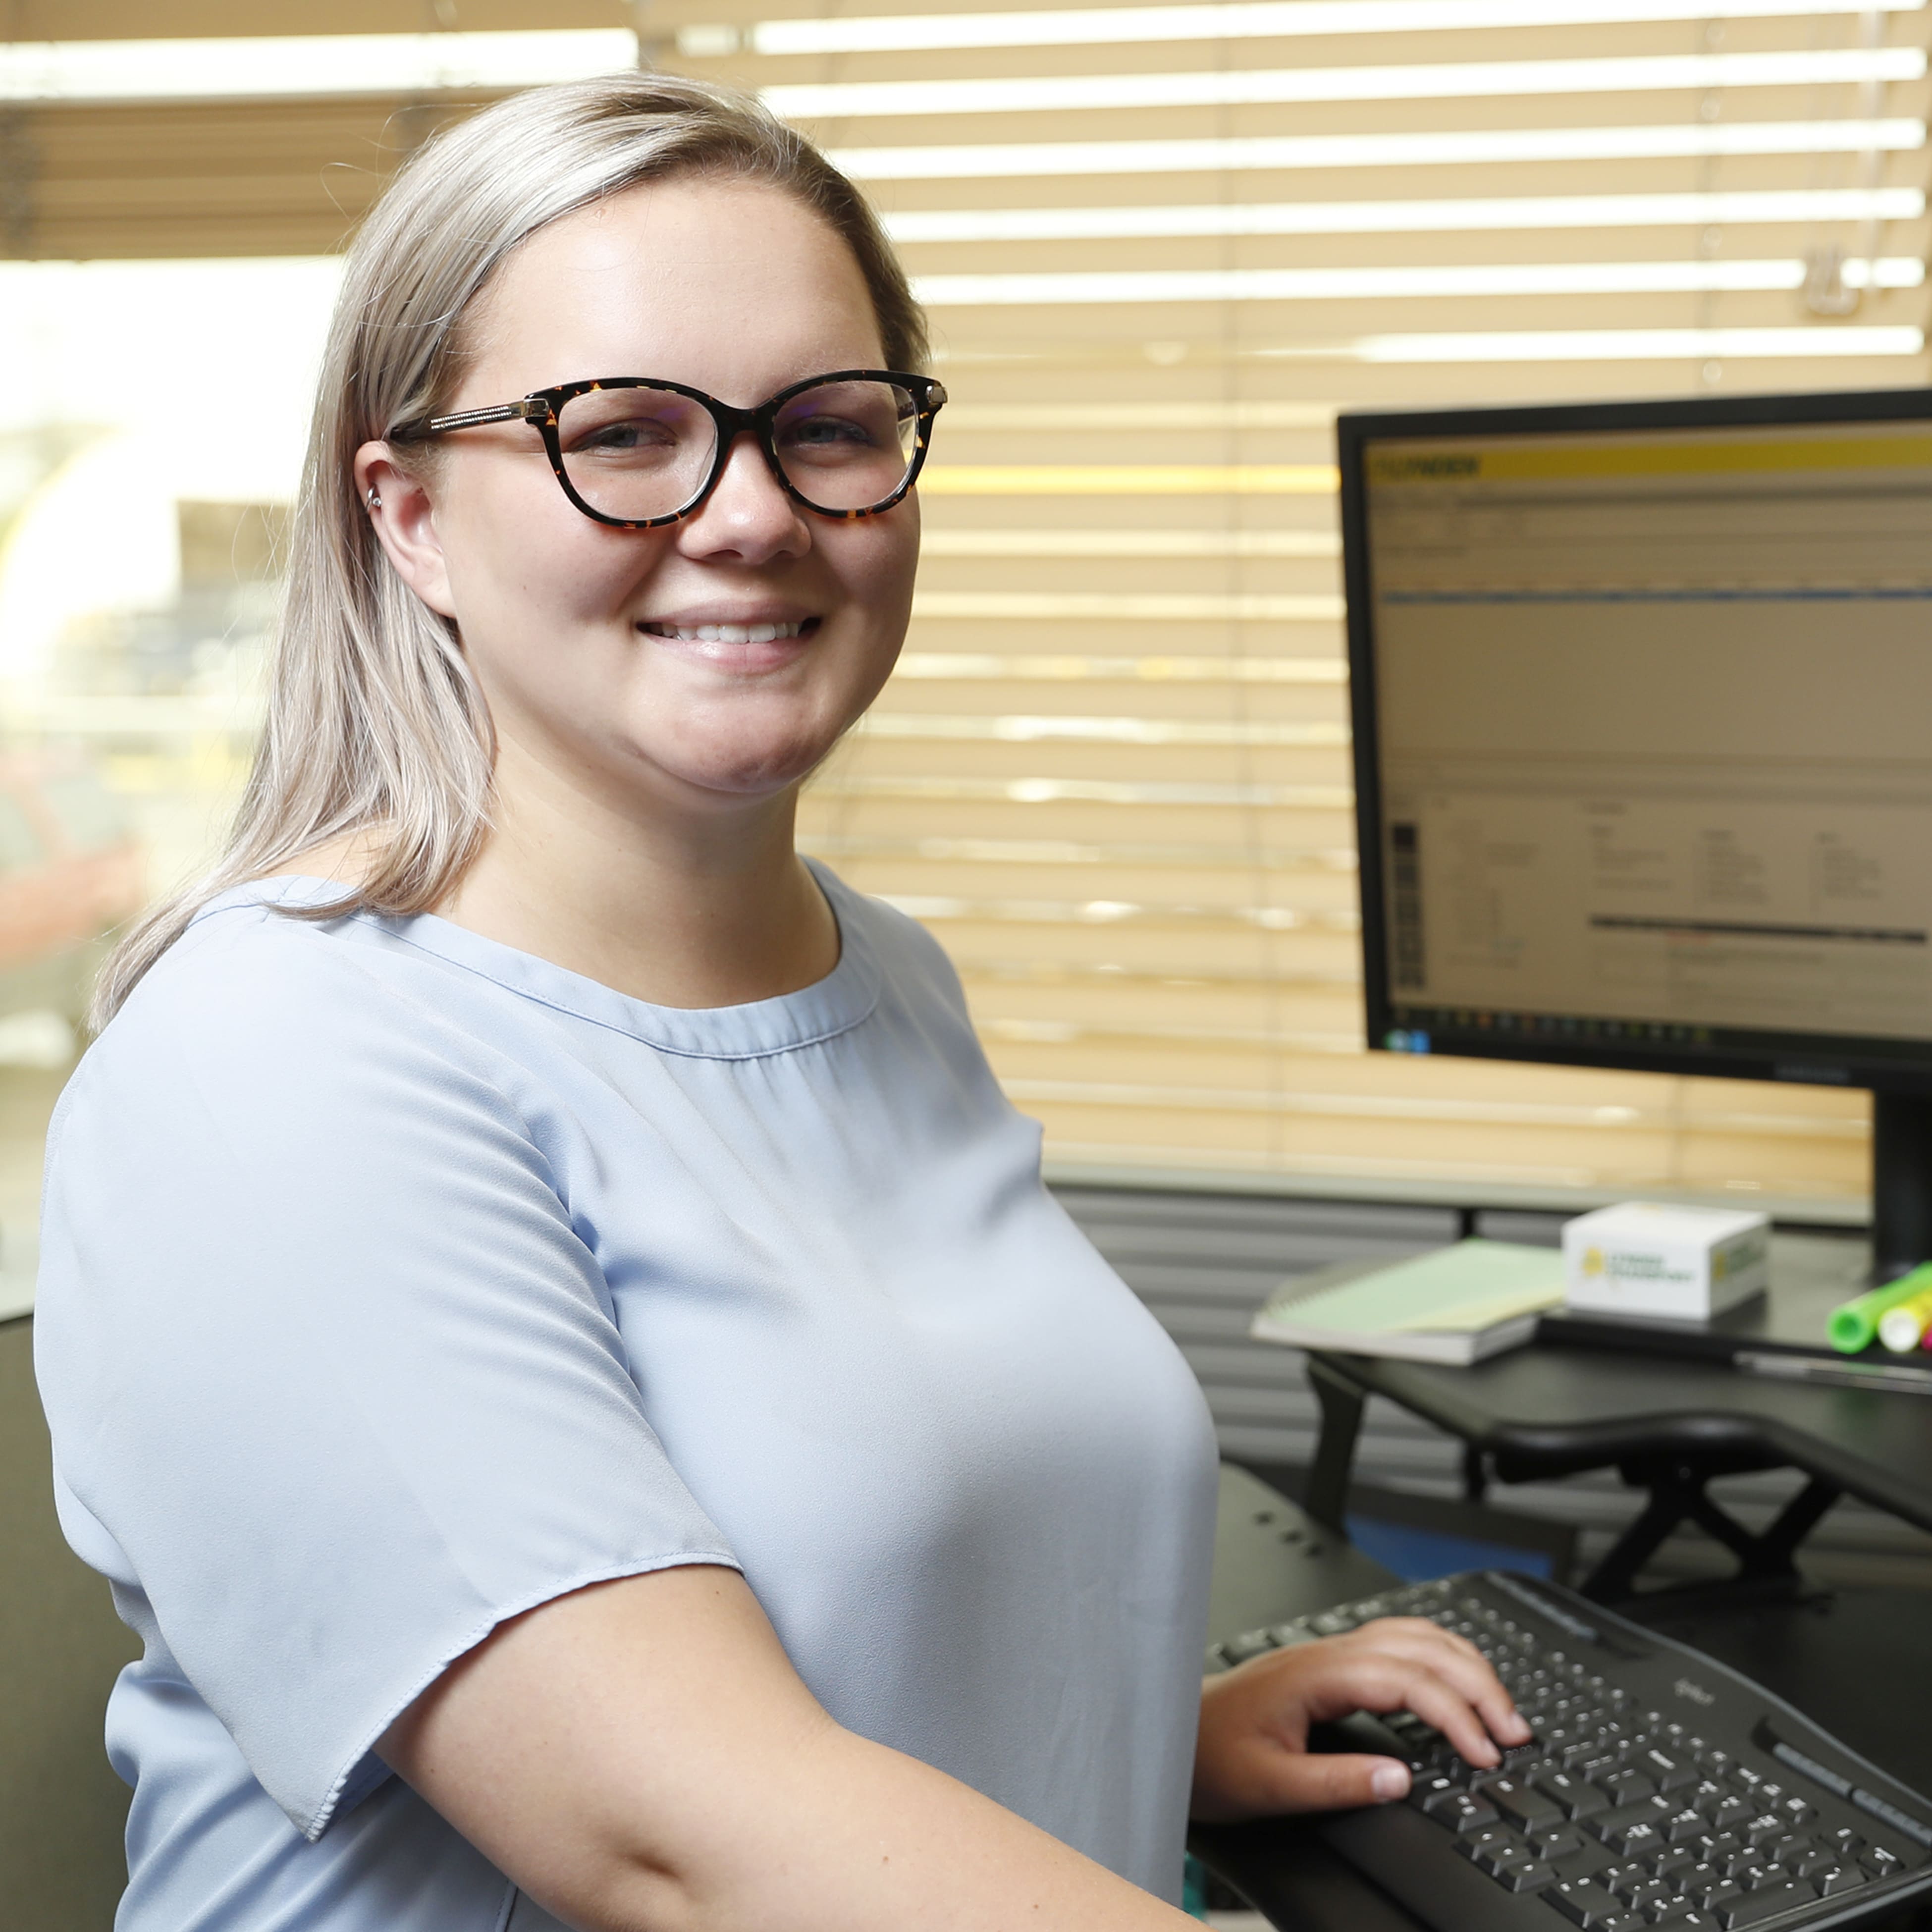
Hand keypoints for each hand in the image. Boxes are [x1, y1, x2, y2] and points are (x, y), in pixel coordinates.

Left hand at [1190, 1617, 1530, 1822]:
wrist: (1171, 1732)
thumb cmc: (1212, 1755)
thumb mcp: (1269, 1785)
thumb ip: (1336, 1784)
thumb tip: (1402, 1779)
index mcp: (1316, 1675)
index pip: (1406, 1680)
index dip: (1454, 1714)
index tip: (1486, 1753)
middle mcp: (1328, 1653)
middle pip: (1422, 1647)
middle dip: (1477, 1683)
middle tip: (1515, 1732)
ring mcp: (1331, 1653)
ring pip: (1415, 1636)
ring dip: (1465, 1664)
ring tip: (1502, 1708)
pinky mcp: (1333, 1664)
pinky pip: (1399, 1643)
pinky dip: (1441, 1656)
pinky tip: (1458, 1681)